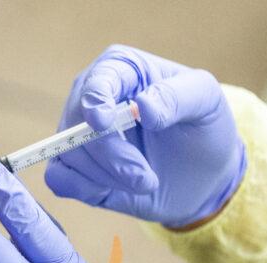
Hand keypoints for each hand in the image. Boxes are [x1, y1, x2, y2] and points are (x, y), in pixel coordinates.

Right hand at [45, 45, 246, 227]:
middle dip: (111, 157)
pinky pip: (58, 178)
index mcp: (121, 70)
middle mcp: (91, 98)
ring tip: (144, 181)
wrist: (200, 174)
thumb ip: (179, 97)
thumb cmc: (202, 128)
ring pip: (69, 155)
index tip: (103, 124)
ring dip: (108, 177)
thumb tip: (143, 106)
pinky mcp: (75, 167)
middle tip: (146, 178)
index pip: (96, 82)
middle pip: (76, 125)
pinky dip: (83, 188)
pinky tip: (112, 188)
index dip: (95, 102)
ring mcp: (78, 134)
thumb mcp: (207, 103)